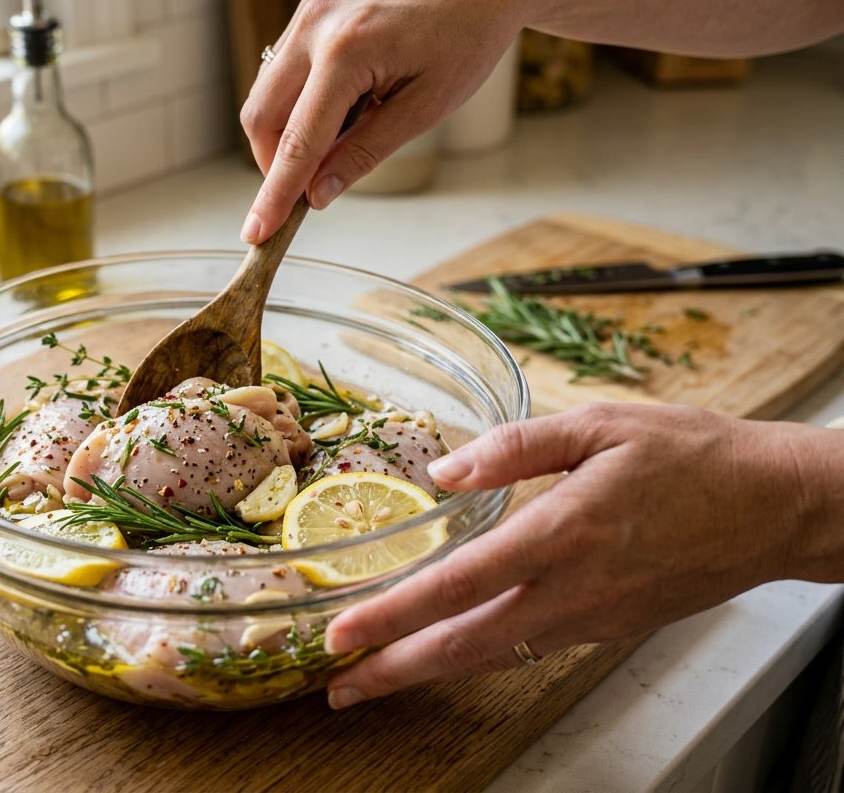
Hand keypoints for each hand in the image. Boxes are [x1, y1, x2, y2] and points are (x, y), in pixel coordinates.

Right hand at [238, 0, 528, 242]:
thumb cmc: (470, 32)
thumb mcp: (425, 107)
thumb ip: (364, 153)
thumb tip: (318, 194)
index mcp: (346, 52)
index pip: (296, 142)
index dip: (274, 194)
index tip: (256, 232)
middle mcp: (315, 24)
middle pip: (261, 116)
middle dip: (274, 162)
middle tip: (308, 189)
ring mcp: (310, 8)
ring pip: (267, 91)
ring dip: (286, 130)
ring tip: (341, 137)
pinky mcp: (314, 3)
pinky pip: (285, 64)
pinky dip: (299, 99)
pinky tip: (342, 104)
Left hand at [322, 403, 839, 708]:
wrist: (775, 507)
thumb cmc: (693, 458)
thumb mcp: (600, 425)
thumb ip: (515, 445)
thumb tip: (445, 469)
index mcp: (563, 533)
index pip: (457, 585)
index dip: (392, 616)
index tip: (342, 635)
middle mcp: (573, 590)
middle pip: (464, 646)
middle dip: (394, 672)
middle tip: (338, 689)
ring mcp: (592, 618)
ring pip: (494, 657)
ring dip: (430, 670)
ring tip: (377, 677)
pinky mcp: (608, 627)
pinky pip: (529, 649)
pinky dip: (477, 657)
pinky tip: (449, 648)